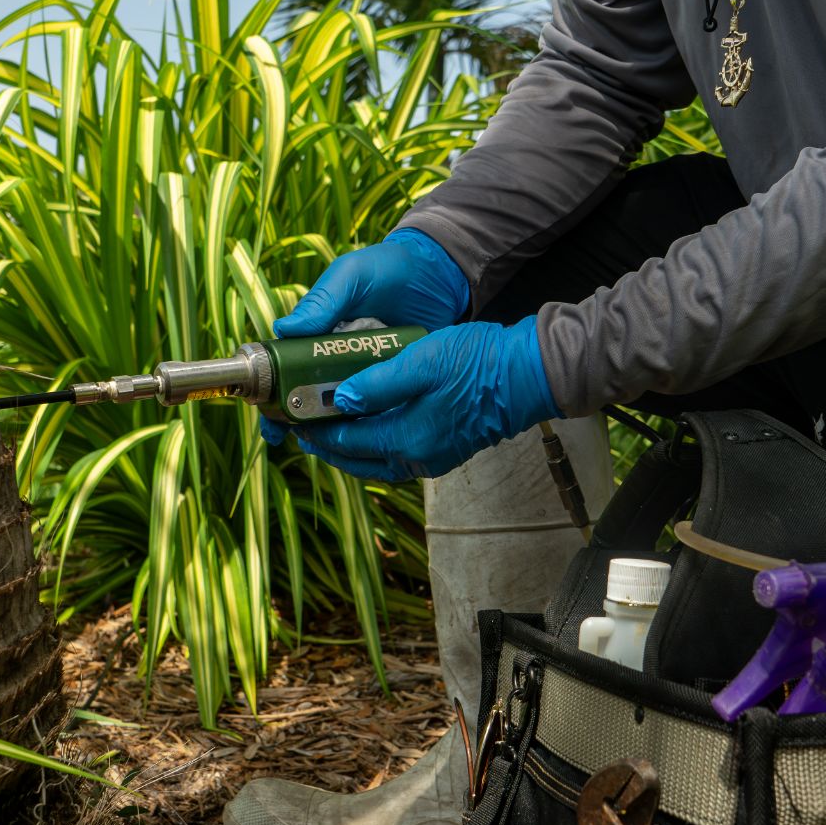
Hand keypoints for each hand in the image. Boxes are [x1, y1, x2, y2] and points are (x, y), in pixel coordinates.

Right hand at [262, 229, 470, 448]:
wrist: (442, 273)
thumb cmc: (389, 268)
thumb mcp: (352, 276)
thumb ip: (324, 301)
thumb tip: (283, 329)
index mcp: (316, 334)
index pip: (285, 369)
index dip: (274, 396)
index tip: (272, 420)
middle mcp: (336, 357)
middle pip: (310, 395)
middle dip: (298, 421)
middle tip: (297, 439)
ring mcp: (366, 372)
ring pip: (343, 407)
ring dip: (332, 429)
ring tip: (328, 447)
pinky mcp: (395, 380)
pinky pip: (379, 406)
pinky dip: (371, 424)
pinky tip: (366, 441)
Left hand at [289, 318, 560, 480]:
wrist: (530, 374)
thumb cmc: (478, 362)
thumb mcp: (421, 363)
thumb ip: (377, 385)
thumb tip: (341, 401)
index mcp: (407, 440)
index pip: (347, 442)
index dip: (318, 430)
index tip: (295, 417)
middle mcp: (418, 458)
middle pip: (360, 461)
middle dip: (330, 446)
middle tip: (306, 427)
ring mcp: (436, 457)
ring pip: (380, 462)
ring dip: (354, 447)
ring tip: (334, 426)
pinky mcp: (448, 449)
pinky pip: (401, 455)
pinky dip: (378, 445)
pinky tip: (374, 425)